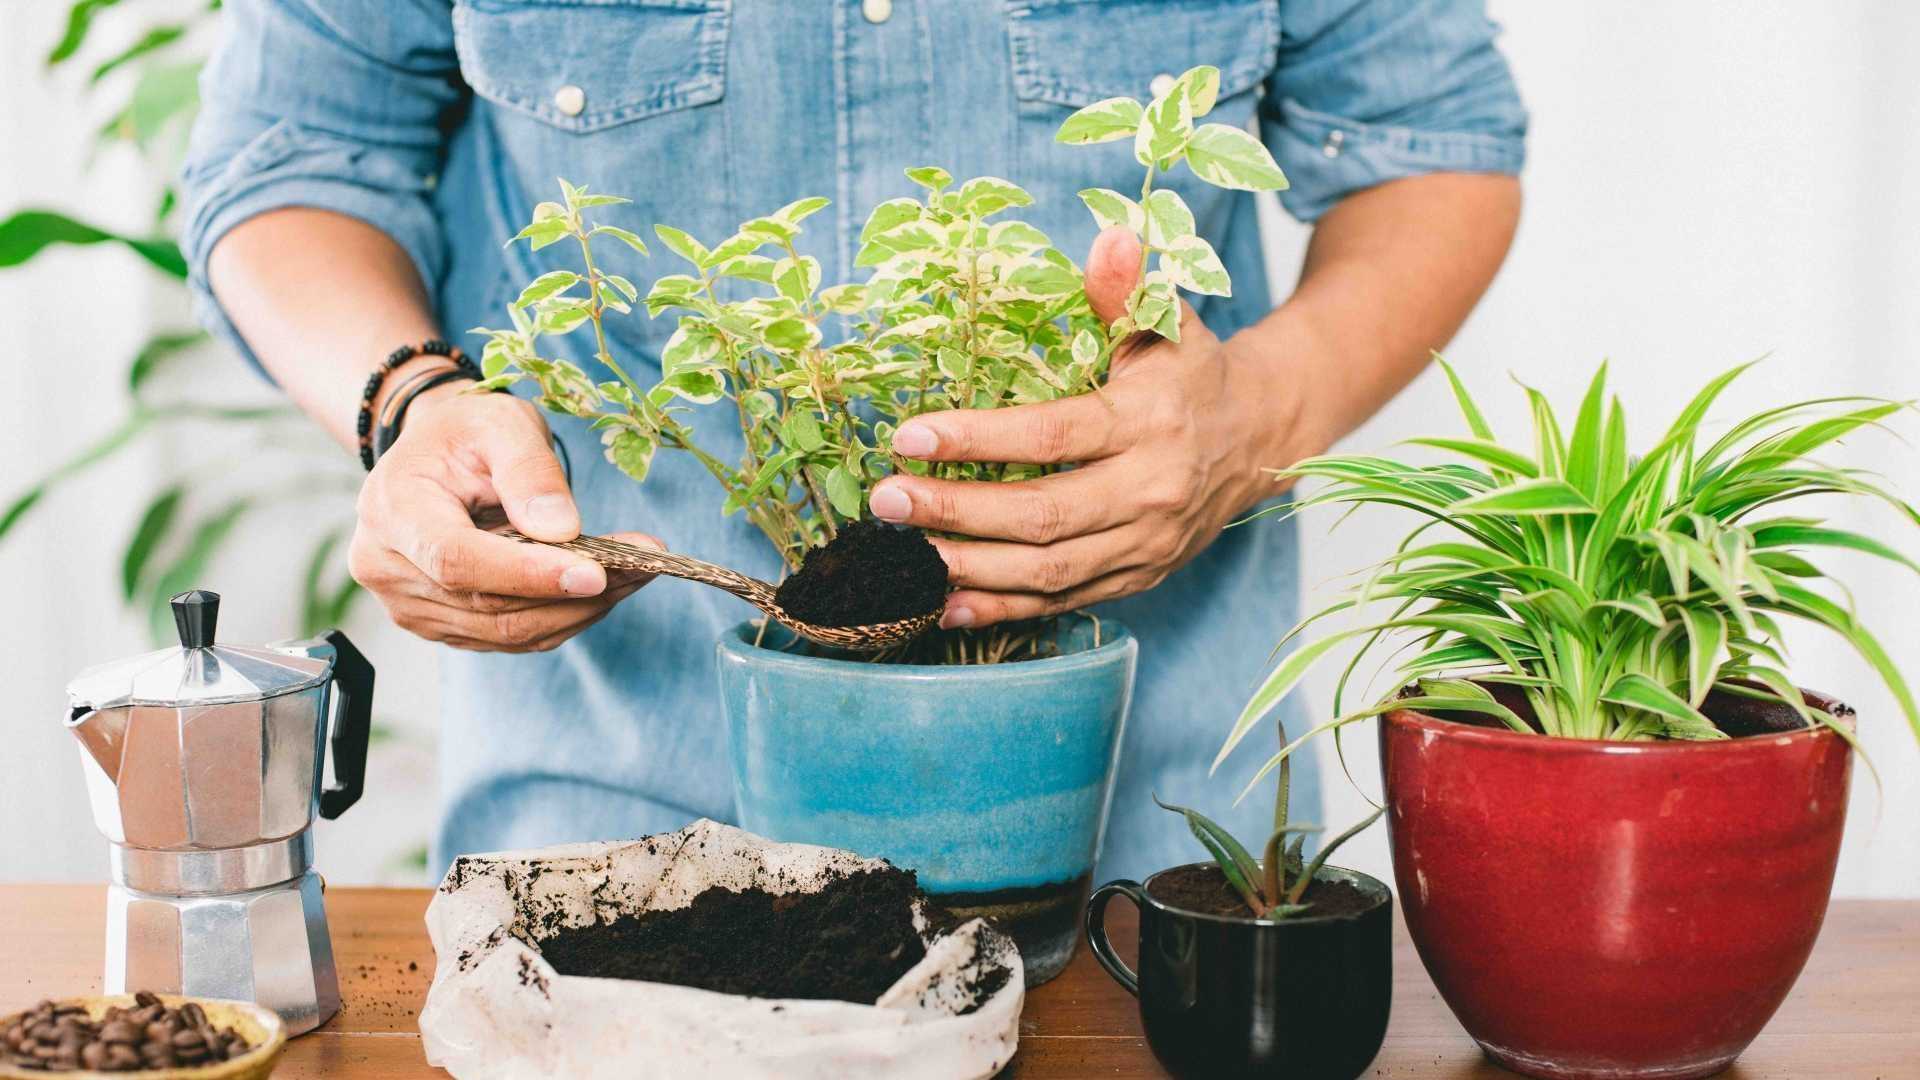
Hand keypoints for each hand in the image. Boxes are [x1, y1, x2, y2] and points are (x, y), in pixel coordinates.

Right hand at [348, 379, 658, 650]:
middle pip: (488, 607)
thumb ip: (530, 472)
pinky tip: (603, 587)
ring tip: (635, 573)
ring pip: (507, 631)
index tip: (596, 572)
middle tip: (643, 564)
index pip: (458, 561)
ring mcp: (411, 605)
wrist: (437, 454)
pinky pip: (510, 636)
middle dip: (573, 592)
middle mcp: (388, 569)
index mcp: (394, 511)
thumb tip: (562, 531)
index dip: (528, 574)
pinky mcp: (443, 625)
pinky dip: (563, 616)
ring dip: (579, 609)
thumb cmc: (467, 432)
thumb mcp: (501, 424)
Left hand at [868, 227, 1301, 629]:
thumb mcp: (1169, 322)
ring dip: (968, 566)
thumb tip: (1110, 235)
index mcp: (1150, 422)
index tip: (911, 434)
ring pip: (1047, 571)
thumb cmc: (1192, 373)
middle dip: (956, 512)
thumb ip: (1128, 288)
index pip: (1054, 436)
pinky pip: (1062, 602)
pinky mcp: (1138, 577)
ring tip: (900, 552)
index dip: (978, 439)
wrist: (1259, 439)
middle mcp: (1151, 491)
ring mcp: (1145, 544)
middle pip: (1042, 515)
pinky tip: (941, 601)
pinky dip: (1000, 608)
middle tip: (888, 499)